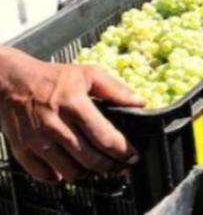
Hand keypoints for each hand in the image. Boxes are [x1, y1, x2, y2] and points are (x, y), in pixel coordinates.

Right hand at [0, 47, 141, 182]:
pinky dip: (60, 177)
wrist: (11, 81)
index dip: (122, 150)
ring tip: (99, 169)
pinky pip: (44, 174)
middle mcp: (55, 124)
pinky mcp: (22, 149)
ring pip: (68, 170)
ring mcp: (37, 139)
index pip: (103, 136)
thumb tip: (140, 102)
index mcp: (74, 104)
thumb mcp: (88, 74)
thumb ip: (116, 89)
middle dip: (110, 166)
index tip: (133, 156)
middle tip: (121, 167)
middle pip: (88, 158)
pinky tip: (70, 170)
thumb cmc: (52, 78)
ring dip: (88, 174)